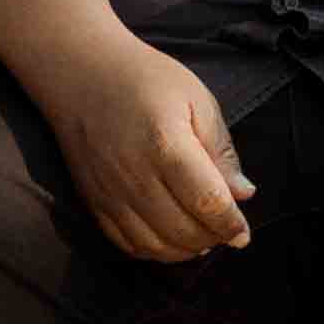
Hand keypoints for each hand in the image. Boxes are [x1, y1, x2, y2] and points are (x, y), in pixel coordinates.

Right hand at [37, 35, 256, 263]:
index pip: (207, 202)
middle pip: (183, 231)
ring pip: (155, 246)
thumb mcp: (196, 99)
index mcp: (166, 144)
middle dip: (212, 238)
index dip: (231, 225)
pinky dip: (154, 250)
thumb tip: (243, 194)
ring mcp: (109, 192)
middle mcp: (134, 175)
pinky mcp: (93, 201)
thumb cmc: (145, 79)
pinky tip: (170, 237)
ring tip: (201, 235)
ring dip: (185, 250)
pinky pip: (126, 244)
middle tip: (225, 230)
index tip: (243, 233)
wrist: (80, 73)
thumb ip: (221, 149)